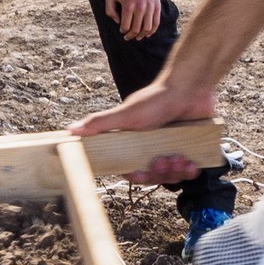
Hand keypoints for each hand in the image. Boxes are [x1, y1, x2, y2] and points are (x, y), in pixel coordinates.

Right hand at [73, 77, 216, 182]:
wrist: (189, 87)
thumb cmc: (156, 99)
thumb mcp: (126, 114)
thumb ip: (100, 124)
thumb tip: (70, 130)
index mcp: (134, 145)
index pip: (131, 171)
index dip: (137, 176)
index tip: (141, 172)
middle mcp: (152, 150)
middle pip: (153, 177)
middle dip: (160, 173)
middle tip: (165, 159)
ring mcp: (172, 151)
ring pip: (172, 176)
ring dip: (176, 171)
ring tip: (180, 157)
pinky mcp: (190, 151)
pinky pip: (189, 172)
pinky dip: (191, 171)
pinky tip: (193, 163)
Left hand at [105, 0, 163, 39]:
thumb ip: (110, 10)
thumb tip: (117, 22)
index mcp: (128, 6)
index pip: (125, 26)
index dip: (123, 31)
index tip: (122, 31)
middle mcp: (140, 8)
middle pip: (136, 29)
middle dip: (131, 36)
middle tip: (127, 37)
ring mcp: (150, 8)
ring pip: (147, 28)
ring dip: (141, 35)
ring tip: (138, 37)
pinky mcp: (157, 6)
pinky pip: (156, 23)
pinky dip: (152, 31)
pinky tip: (147, 33)